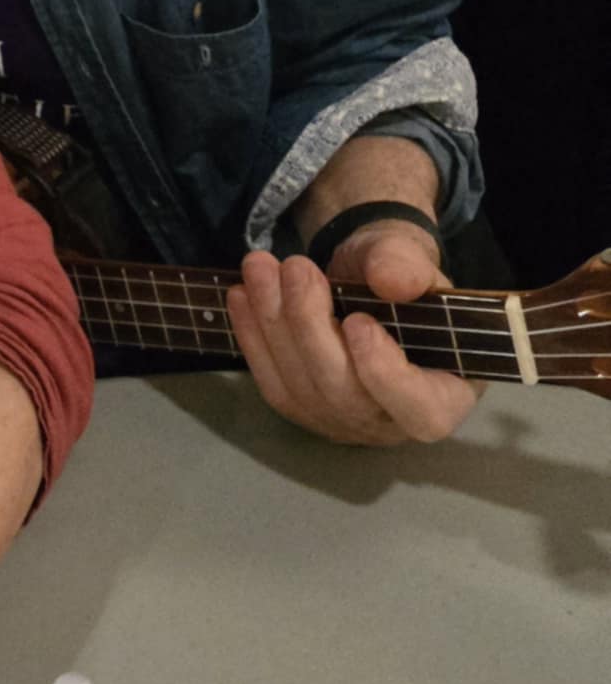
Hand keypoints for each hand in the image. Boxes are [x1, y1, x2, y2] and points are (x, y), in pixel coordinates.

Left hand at [228, 224, 484, 443]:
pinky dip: (251, 335)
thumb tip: (391, 278)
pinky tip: (240, 294)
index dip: (385, 372)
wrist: (366, 284)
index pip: (420, 410)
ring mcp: (340, 422)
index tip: (358, 321)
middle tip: (297, 268)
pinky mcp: (300, 408)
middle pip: (343, 392)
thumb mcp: (411, 259)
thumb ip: (407, 265)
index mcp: (443, 398)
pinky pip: (270, 381)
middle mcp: (389, 423)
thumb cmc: (401, 280)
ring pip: (299, 387)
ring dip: (273, 322)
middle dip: (310, 325)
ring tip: (260, 266)